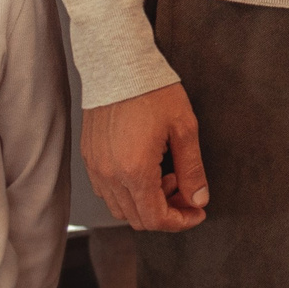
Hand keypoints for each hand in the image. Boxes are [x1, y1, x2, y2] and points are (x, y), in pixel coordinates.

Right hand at [82, 82, 208, 231]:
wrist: (119, 66)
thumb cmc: (153, 92)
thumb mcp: (184, 129)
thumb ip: (192, 170)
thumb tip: (199, 199)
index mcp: (135, 171)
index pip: (156, 219)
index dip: (180, 221)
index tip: (198, 212)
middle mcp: (110, 176)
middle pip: (137, 219)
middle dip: (166, 212)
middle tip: (186, 191)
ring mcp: (95, 169)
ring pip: (121, 208)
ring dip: (147, 202)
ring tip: (167, 174)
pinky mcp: (89, 159)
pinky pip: (108, 191)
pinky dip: (129, 191)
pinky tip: (147, 167)